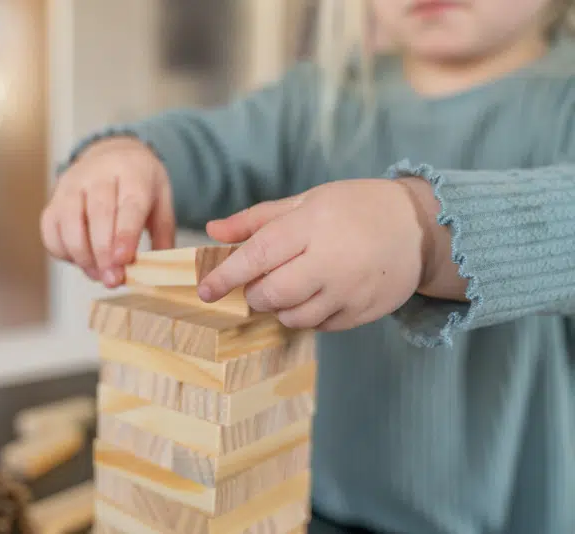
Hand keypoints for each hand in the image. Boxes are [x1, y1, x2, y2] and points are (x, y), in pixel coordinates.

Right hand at [40, 137, 174, 286]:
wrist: (112, 154)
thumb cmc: (139, 183)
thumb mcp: (162, 201)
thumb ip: (163, 235)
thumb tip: (159, 270)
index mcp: (133, 173)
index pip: (129, 205)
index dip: (125, 234)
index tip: (123, 260)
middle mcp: (99, 174)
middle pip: (98, 214)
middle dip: (104, 252)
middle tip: (113, 280)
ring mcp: (72, 185)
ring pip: (69, 222)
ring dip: (83, 255)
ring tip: (99, 275)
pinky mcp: (54, 198)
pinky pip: (51, 229)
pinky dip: (62, 251)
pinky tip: (81, 261)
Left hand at [198, 179, 428, 330]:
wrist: (419, 228)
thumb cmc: (354, 208)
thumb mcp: (306, 201)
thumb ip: (256, 219)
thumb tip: (212, 231)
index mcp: (312, 224)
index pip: (258, 255)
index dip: (227, 275)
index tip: (205, 291)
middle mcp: (331, 260)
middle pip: (272, 294)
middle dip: (254, 294)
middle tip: (258, 284)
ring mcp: (349, 291)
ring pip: (294, 318)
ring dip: (279, 308)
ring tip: (290, 287)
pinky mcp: (362, 313)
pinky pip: (319, 327)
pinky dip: (306, 316)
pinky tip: (316, 295)